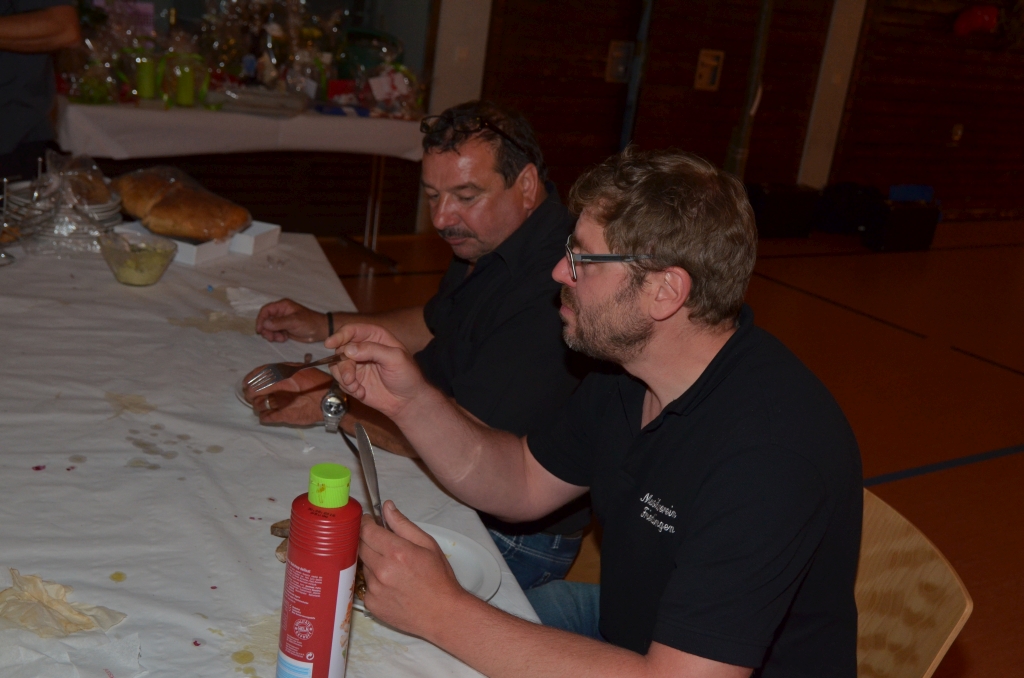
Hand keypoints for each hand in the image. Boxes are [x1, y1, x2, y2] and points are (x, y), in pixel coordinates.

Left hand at [242, 365, 333, 425]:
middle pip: (255, 391)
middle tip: (252, 397)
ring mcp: (282, 401)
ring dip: (258, 406)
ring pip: (259, 405)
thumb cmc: (319, 383)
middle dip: (251, 395)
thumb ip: (287, 369)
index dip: (249, 379)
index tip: (246, 384)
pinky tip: (266, 416)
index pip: (259, 374)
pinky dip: (264, 417)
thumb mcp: (304, 369)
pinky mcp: (285, 415)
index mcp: (284, 372)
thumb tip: (273, 371)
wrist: (330, 400)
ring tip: (261, 407)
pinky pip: (267, 417)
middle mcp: (280, 385)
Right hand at [255, 298, 328, 342]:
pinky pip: (275, 333)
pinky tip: (284, 339)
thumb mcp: (294, 321)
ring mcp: (282, 321)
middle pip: (266, 320)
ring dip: (271, 334)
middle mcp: (281, 313)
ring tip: (279, 339)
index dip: (261, 319)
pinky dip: (277, 337)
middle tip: (270, 338)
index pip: (266, 310)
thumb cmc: (309, 323)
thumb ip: (279, 322)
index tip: (259, 330)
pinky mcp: (285, 329)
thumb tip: (264, 324)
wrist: (321, 330)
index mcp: (282, 306)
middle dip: (266, 329)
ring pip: (270, 328)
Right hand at [326, 323, 430, 420]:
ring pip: (337, 366)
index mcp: (374, 336)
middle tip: (350, 378)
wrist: (408, 401)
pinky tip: (362, 393)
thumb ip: (373, 350)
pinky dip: (349, 388)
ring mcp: (356, 364)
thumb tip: (348, 349)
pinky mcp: (353, 380)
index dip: (340, 335)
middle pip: (340, 349)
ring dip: (344, 378)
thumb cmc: (407, 375)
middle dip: (343, 365)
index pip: (352, 330)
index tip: (330, 344)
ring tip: (357, 388)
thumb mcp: (395, 358)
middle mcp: (363, 348)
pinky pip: (341, 381)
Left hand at [358, 501, 467, 637]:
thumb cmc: (439, 578)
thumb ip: (403, 524)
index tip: (370, 521)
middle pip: (360, 546)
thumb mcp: (428, 544)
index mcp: (396, 552)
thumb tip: (386, 507)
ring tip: (392, 568)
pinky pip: (366, 585)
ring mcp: (374, 589)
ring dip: (372, 562)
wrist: (442, 614)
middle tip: (382, 543)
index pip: (366, 530)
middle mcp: (381, 570)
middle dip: (368, 540)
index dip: (366, 523)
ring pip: (363, 566)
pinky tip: (391, 585)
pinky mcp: (371, 604)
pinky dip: (374, 581)